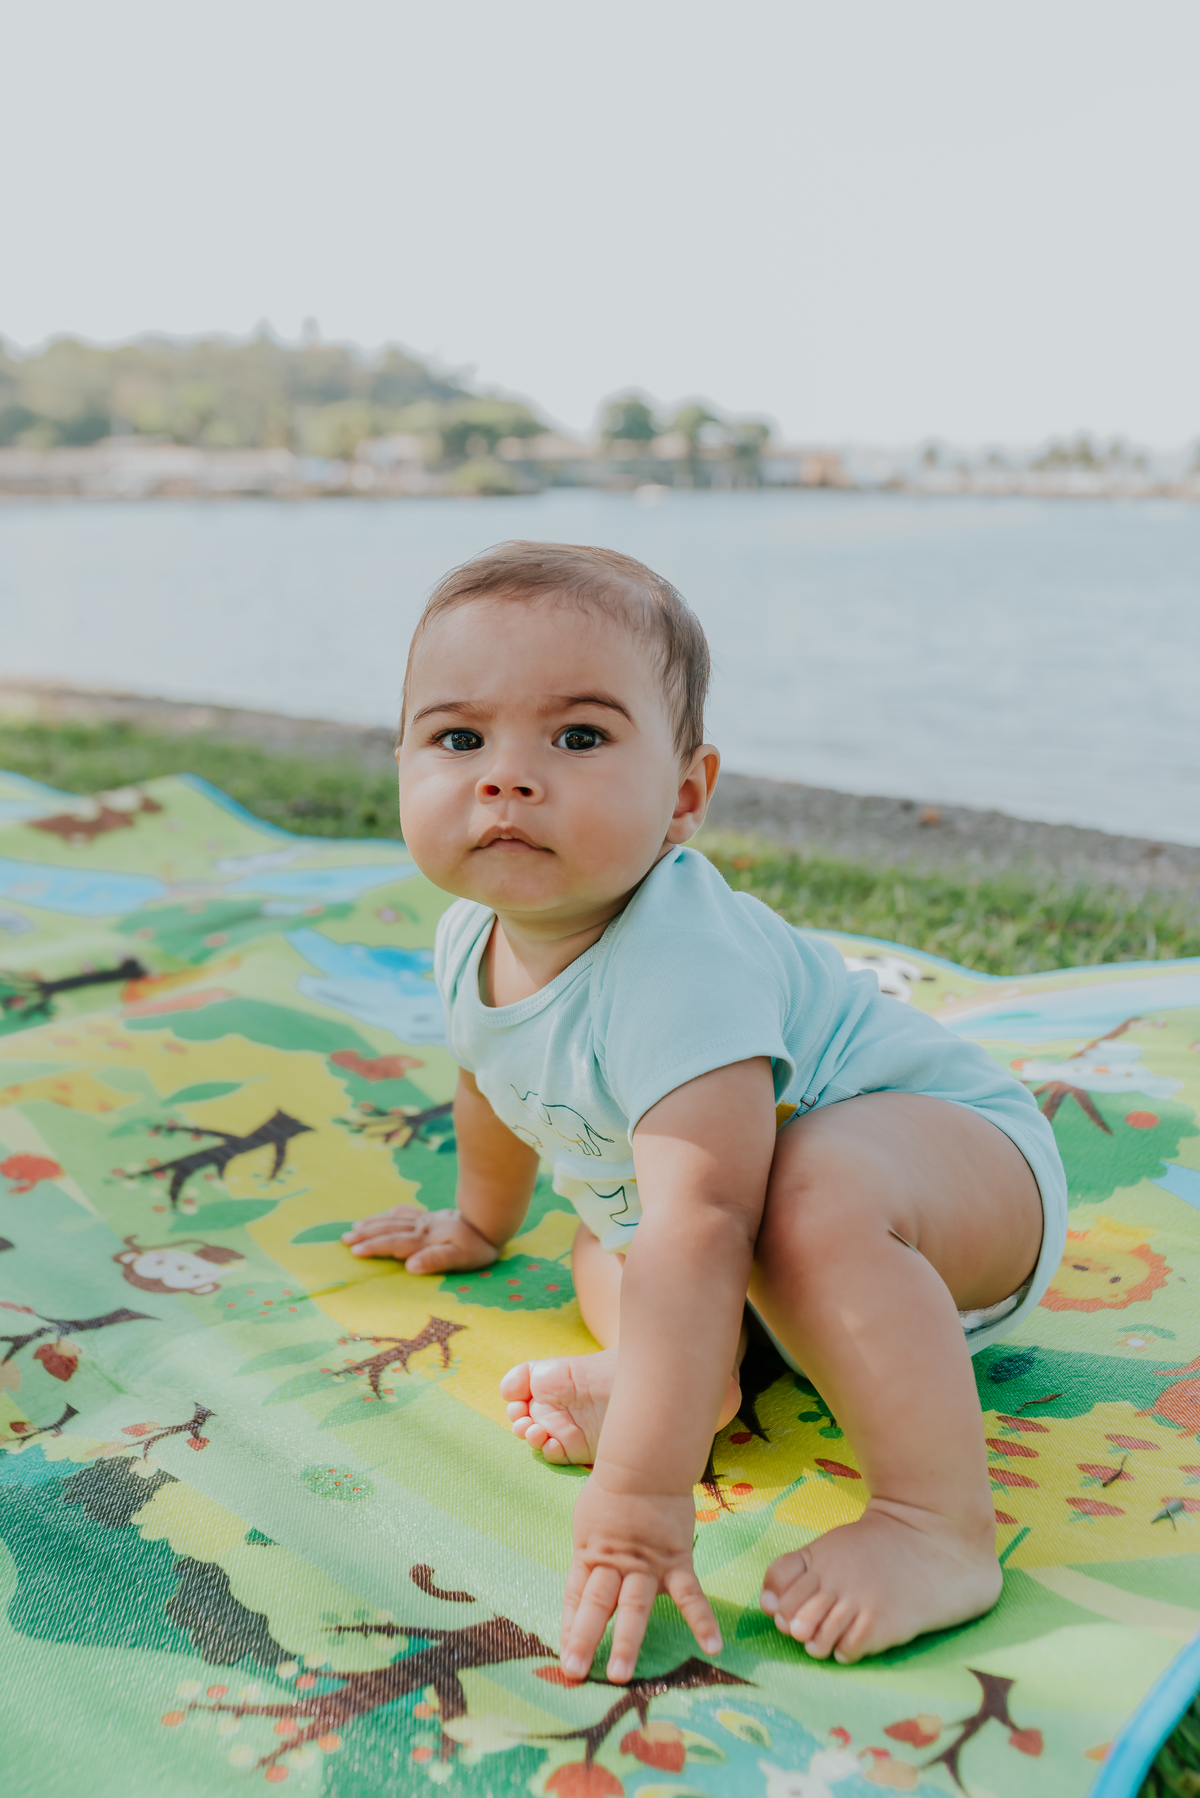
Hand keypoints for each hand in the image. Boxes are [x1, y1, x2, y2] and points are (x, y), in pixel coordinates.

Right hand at [341, 1206, 498, 1274]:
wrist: (493, 1220)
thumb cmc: (478, 1246)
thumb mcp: (460, 1258)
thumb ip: (435, 1260)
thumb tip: (409, 1266)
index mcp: (425, 1239)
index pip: (394, 1243)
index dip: (373, 1247)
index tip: (353, 1251)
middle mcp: (422, 1227)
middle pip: (389, 1229)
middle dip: (366, 1234)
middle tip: (344, 1238)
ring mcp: (427, 1220)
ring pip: (395, 1219)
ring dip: (375, 1223)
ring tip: (356, 1226)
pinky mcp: (435, 1217)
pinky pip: (409, 1212)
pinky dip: (395, 1213)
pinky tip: (389, 1211)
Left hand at [561, 1471, 721, 1684]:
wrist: (646, 1464)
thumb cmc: (614, 1490)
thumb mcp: (589, 1521)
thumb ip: (591, 1554)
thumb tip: (587, 1578)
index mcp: (590, 1554)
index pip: (575, 1597)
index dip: (569, 1627)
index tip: (564, 1658)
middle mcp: (615, 1564)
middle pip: (597, 1604)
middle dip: (586, 1639)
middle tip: (576, 1671)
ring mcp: (646, 1564)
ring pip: (634, 1606)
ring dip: (627, 1641)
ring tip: (620, 1675)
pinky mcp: (676, 1560)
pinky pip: (690, 1595)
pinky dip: (702, 1620)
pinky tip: (712, 1646)